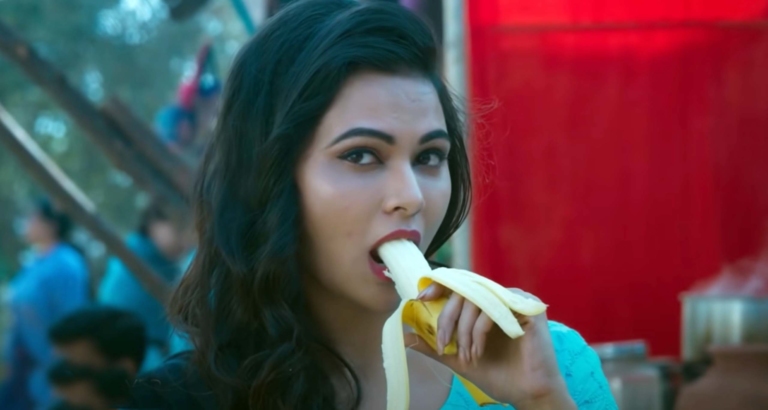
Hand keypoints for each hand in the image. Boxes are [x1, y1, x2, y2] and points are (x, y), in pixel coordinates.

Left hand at [405, 284, 575, 409]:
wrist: (526, 394)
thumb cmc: (498, 375)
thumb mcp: (459, 359)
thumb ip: (435, 346)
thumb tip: (407, 336)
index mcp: (485, 304)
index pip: (459, 285)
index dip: (438, 286)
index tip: (420, 299)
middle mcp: (500, 297)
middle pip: (463, 290)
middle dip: (447, 318)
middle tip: (444, 343)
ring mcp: (515, 300)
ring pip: (476, 299)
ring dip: (464, 330)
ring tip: (467, 355)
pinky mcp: (528, 307)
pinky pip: (493, 308)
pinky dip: (480, 330)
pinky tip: (479, 351)